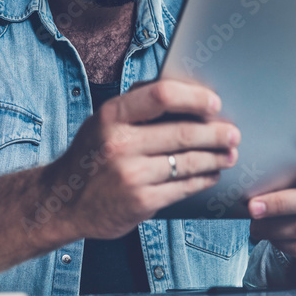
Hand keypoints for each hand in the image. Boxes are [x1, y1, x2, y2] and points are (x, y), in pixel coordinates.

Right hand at [42, 79, 240, 239]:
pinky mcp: (140, 202)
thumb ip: (138, 106)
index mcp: (112, 115)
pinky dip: (203, 180)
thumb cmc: (91, 156)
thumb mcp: (104, 122)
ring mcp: (130, 175)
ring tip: (229, 155)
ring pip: (189, 162)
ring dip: (216, 158)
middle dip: (216, 133)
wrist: (62, 202)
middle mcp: (120, 143)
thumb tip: (186, 92)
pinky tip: (211, 174)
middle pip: (183, 133)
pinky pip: (183, 187)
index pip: (161, 95)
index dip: (194, 98)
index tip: (214, 104)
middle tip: (233, 133)